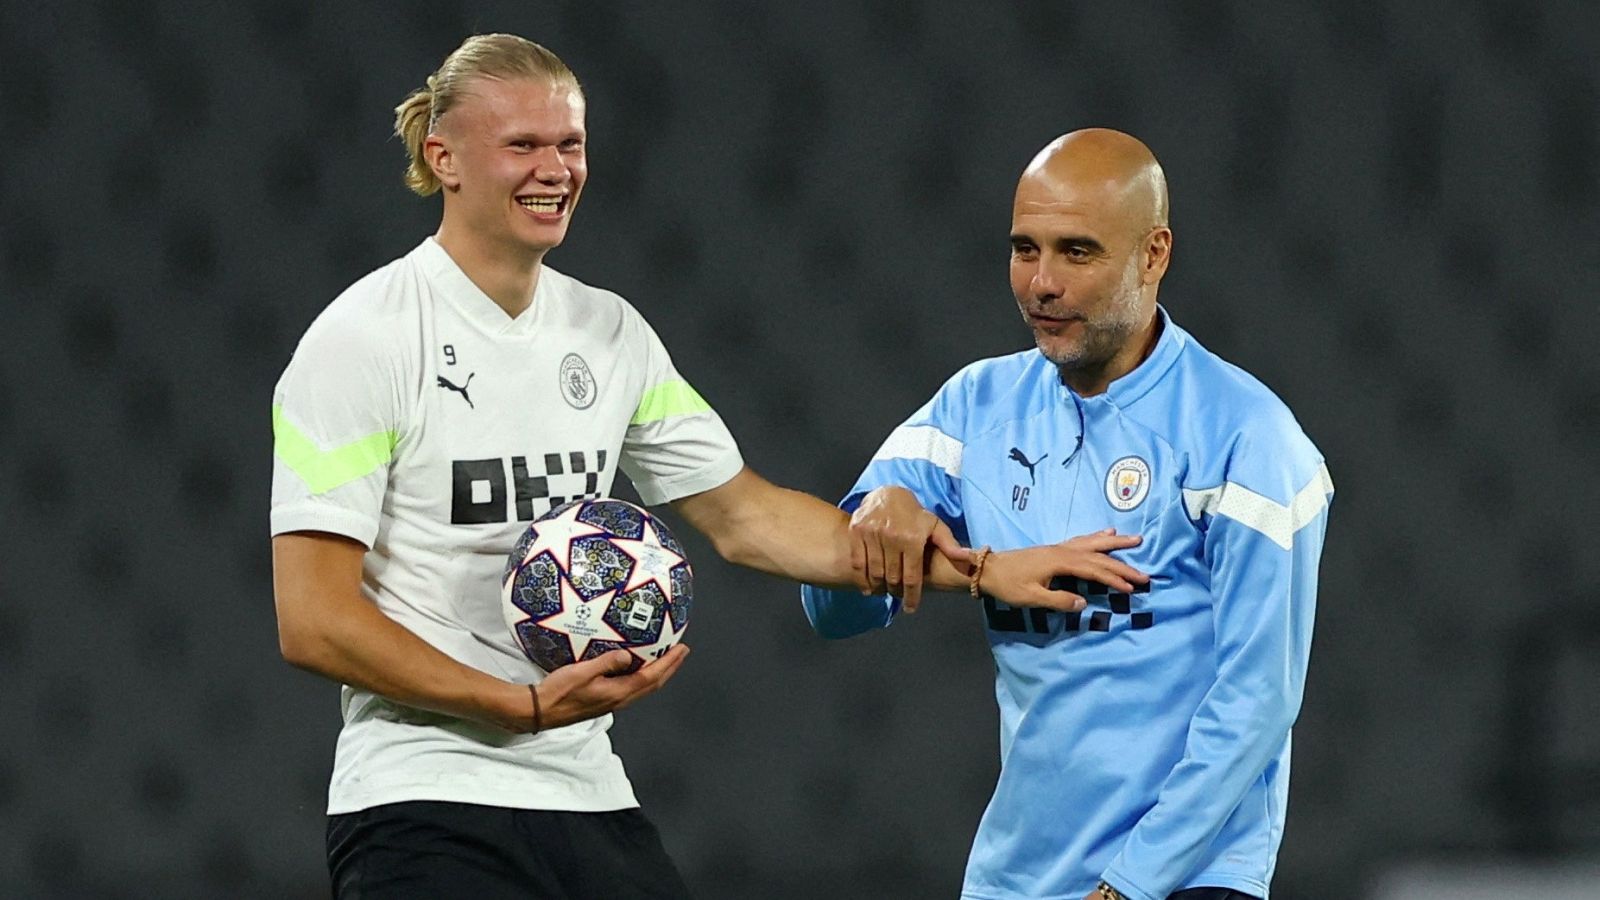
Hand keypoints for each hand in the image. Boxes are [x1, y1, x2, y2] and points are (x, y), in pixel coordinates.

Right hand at [532, 645, 689, 730]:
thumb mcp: (582, 671)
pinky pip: (631, 688)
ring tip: (666, 659)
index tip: (682, 649)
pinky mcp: (604, 701)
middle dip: (669, 668)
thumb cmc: (559, 691)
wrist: (541, 710)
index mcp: (618, 693)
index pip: (651, 677)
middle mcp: (619, 700)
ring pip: (643, 687)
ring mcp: (612, 702)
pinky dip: (642, 676)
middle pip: (652, 684)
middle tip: (681, 652)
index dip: (669, 663)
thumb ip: (607, 662)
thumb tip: (628, 655)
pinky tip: (638, 668)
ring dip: (658, 673)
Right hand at [849, 486, 970, 612]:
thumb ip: (949, 545)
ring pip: (874, 572)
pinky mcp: (856, 531)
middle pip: (892, 578)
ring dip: (880, 587)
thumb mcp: (935, 526)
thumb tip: (969, 559)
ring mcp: (871, 534)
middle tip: (898, 596)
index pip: (911, 577)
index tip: (911, 608)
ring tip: (885, 592)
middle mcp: (891, 537)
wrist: (888, 493)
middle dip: (896, 591)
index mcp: (912, 539)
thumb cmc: (914, 514)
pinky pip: (858, 562)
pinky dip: (862, 578)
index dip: (911, 596)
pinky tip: (869, 587)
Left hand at [979, 529, 1146, 610]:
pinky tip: (1105, 534)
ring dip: (1115, 544)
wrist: (988, 569)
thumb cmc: (1008, 585)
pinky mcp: (1055, 549)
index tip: (1132, 587)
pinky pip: (1082, 541)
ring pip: (1093, 544)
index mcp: (1059, 562)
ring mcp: (1059, 548)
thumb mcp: (1031, 598)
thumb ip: (1058, 601)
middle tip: (1144, 574)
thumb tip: (1084, 604)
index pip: (1093, 570)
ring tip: (1135, 540)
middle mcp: (1062, 551)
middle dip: (1122, 565)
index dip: (1114, 579)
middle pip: (1098, 556)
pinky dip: (1096, 537)